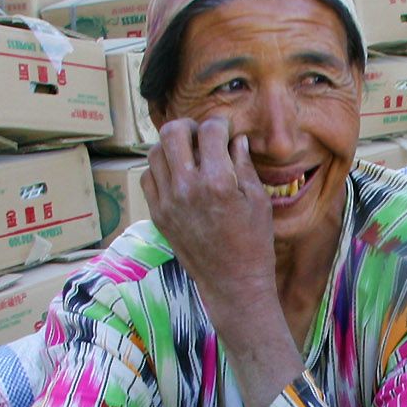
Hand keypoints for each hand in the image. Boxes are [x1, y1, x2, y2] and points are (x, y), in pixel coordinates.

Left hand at [142, 118, 279, 324]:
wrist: (233, 282)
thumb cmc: (253, 243)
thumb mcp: (258, 200)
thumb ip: (243, 165)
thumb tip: (235, 139)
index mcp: (217, 182)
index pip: (210, 131)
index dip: (220, 124)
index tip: (226, 130)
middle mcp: (187, 188)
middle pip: (173, 132)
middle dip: (189, 126)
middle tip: (201, 135)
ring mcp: (168, 202)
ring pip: (155, 152)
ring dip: (172, 147)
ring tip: (188, 154)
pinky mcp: (158, 214)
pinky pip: (148, 177)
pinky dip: (160, 169)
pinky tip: (177, 175)